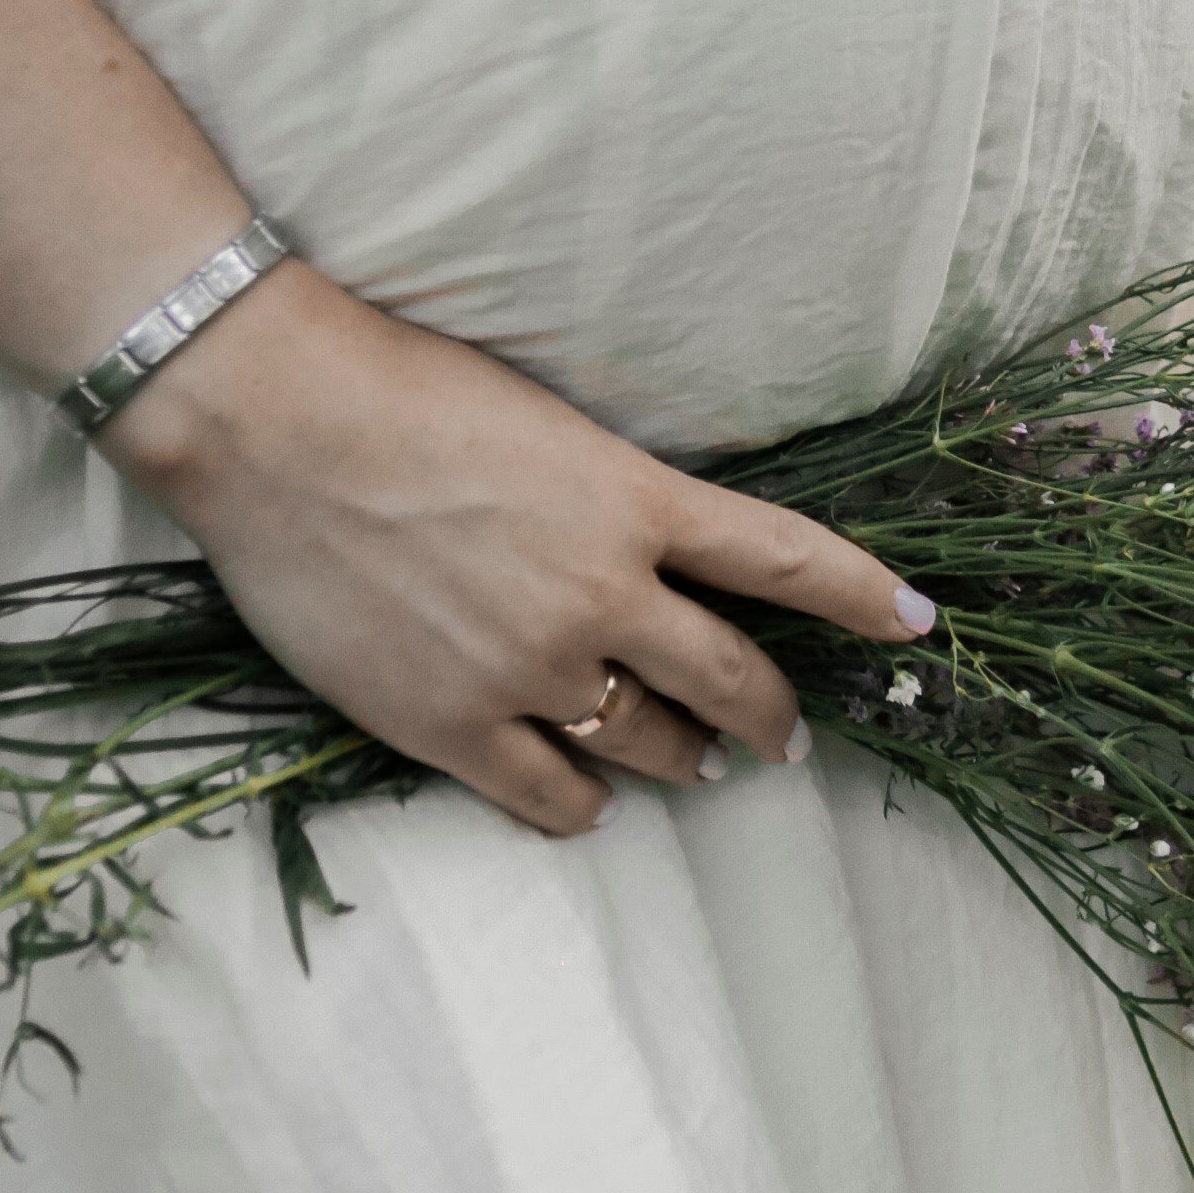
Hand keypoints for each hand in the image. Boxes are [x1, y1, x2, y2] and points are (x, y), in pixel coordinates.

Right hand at [103, 265, 933, 837]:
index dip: (862, 595)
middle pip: (729, 676)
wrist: (275, 423)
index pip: (785, 556)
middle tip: (784, 735)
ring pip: (647, 745)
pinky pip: (548, 796)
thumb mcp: (544, 423)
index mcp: (632, 502)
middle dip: (770, 714)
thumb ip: (608, 496)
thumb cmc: (396, 387)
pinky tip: (588, 801)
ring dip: (681, 760)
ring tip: (690, 766)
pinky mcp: (449, 724)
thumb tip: (643, 545)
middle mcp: (601, 594)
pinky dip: (580, 805)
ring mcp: (528, 668)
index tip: (918, 624)